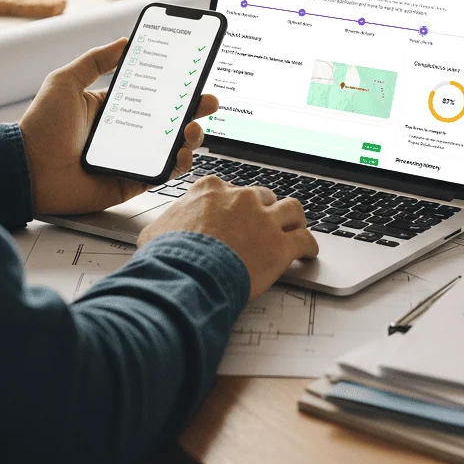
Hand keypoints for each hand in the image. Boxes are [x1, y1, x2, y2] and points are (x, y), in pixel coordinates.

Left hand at [18, 38, 218, 215]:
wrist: (27, 170)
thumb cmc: (40, 127)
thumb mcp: (65, 81)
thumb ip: (96, 60)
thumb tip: (124, 41)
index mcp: (112, 107)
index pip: (152, 94)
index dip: (175, 86)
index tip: (194, 74)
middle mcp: (125, 131)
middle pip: (170, 119)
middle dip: (193, 109)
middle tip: (208, 102)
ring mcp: (130, 157)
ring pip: (172, 146)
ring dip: (191, 137)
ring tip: (193, 129)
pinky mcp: (130, 181)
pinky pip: (161, 174)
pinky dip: (177, 165)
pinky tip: (182, 154)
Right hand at [138, 177, 318, 300]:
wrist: (187, 275)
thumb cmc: (168, 256)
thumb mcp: (155, 232)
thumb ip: (164, 225)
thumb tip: (157, 232)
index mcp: (210, 190)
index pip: (229, 189)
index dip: (233, 204)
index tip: (235, 213)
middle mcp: (241, 198)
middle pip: (262, 196)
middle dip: (264, 208)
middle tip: (264, 223)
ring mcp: (263, 219)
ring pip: (291, 209)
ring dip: (294, 219)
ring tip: (295, 228)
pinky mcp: (280, 245)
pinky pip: (304, 240)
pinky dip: (308, 246)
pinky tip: (308, 252)